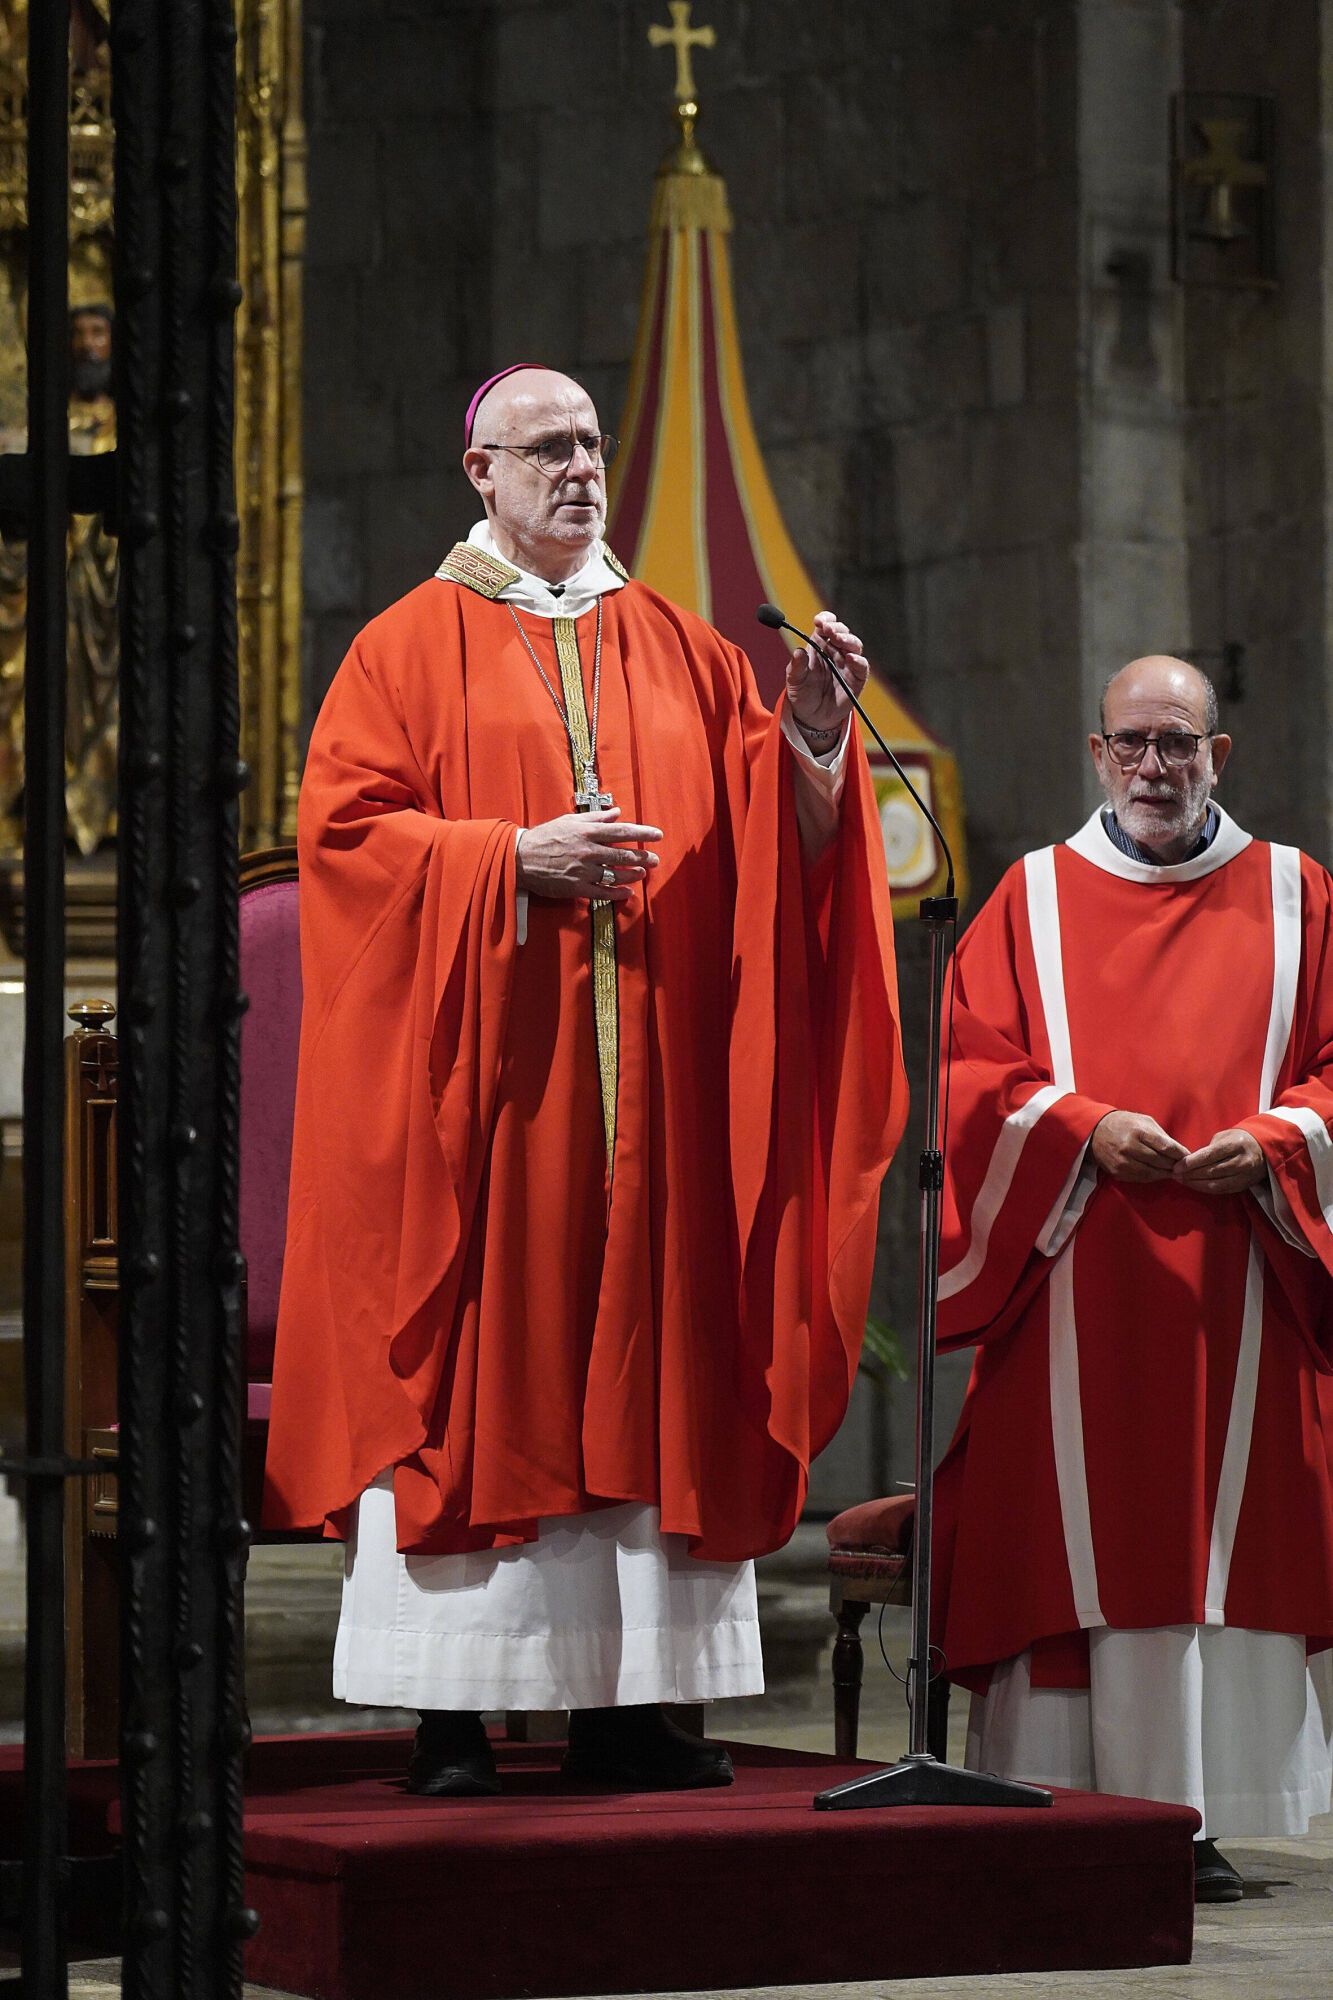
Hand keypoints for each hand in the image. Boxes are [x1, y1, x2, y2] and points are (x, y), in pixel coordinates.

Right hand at [516, 808, 661, 904]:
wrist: (520, 858)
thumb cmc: (545, 837)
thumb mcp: (569, 821)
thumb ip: (595, 818)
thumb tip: (616, 812)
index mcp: (586, 832)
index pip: (621, 832)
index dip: (642, 834)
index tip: (658, 835)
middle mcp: (588, 851)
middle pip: (623, 855)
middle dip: (643, 857)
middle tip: (655, 859)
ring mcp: (583, 871)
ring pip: (615, 875)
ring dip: (633, 875)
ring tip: (642, 873)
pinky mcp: (576, 887)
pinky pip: (602, 892)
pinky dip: (617, 893)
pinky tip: (627, 893)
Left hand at [785, 610, 868, 740]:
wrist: (811, 718)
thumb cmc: (802, 695)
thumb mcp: (794, 681)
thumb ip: (796, 666)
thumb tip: (798, 651)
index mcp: (819, 645)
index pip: (826, 625)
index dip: (825, 619)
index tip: (819, 621)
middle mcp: (835, 651)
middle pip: (842, 632)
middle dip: (837, 628)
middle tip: (829, 630)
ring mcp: (848, 664)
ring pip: (854, 645)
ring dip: (848, 640)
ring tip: (839, 640)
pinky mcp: (857, 678)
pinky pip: (862, 666)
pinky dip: (858, 661)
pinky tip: (850, 658)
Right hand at [1090, 1111, 1187, 1182]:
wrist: (1096, 1131)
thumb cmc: (1125, 1124)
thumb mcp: (1144, 1121)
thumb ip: (1161, 1136)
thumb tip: (1179, 1151)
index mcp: (1139, 1132)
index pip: (1166, 1147)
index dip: (1180, 1154)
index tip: (1188, 1157)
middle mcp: (1130, 1147)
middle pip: (1160, 1162)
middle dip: (1174, 1165)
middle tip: (1183, 1167)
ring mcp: (1122, 1161)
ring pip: (1151, 1173)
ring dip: (1164, 1174)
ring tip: (1173, 1172)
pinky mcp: (1117, 1172)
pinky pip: (1140, 1178)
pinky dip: (1152, 1177)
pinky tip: (1158, 1174)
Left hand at [1174, 1127, 1265, 1194]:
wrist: (1264, 1149)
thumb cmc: (1238, 1140)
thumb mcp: (1224, 1137)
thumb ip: (1209, 1148)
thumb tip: (1190, 1161)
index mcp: (1236, 1145)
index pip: (1210, 1155)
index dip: (1192, 1162)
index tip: (1177, 1166)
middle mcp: (1242, 1161)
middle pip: (1211, 1171)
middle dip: (1190, 1174)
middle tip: (1175, 1174)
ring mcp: (1244, 1175)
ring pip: (1216, 1183)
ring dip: (1196, 1183)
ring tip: (1182, 1180)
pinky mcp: (1244, 1186)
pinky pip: (1222, 1190)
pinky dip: (1206, 1188)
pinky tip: (1195, 1185)